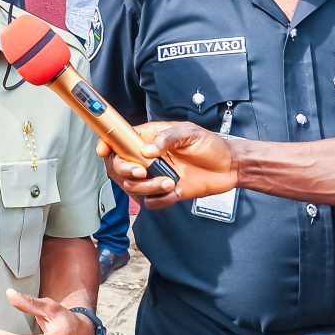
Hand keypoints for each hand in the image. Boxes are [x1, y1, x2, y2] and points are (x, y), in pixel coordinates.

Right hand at [96, 121, 235, 208]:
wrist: (230, 166)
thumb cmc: (210, 145)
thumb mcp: (189, 133)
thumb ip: (167, 138)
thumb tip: (147, 150)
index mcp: (149, 139)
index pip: (120, 141)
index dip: (107, 145)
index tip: (104, 151)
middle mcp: (148, 158)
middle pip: (120, 167)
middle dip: (125, 171)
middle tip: (141, 171)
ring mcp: (156, 176)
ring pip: (133, 186)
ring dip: (146, 187)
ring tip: (169, 182)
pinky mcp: (167, 192)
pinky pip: (152, 202)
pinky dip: (159, 200)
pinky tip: (174, 192)